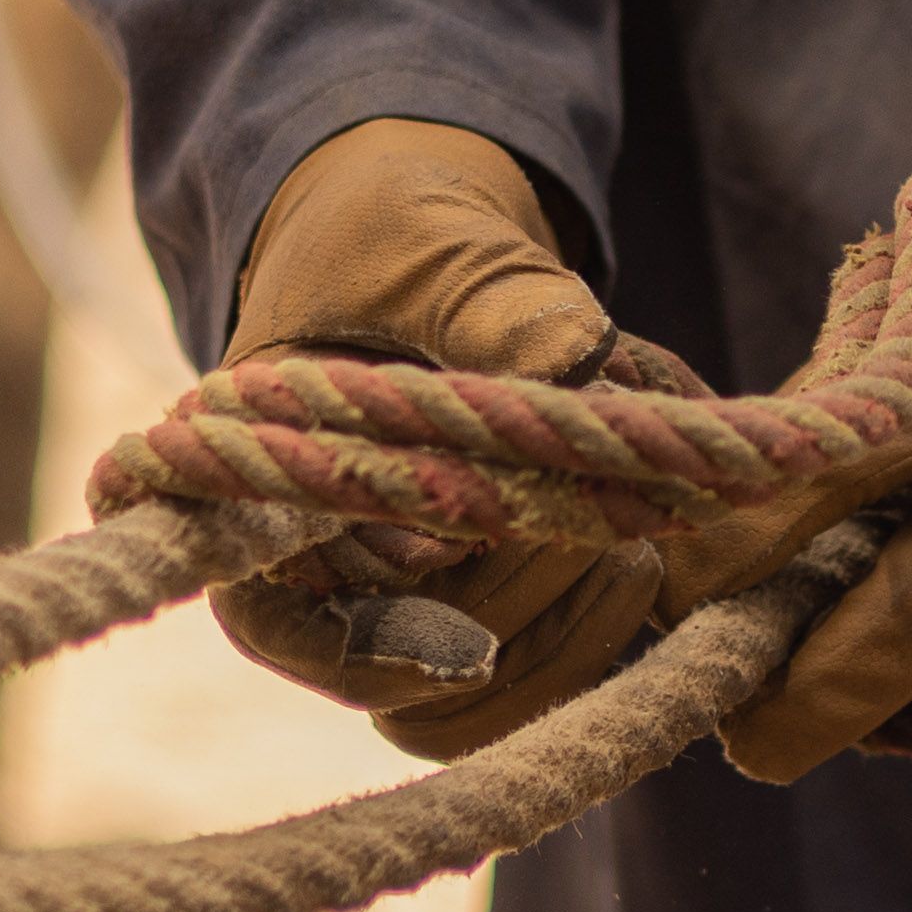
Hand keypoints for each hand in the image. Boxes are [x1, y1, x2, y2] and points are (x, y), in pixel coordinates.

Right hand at [209, 117, 671, 759]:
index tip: (474, 651)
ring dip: (573, 619)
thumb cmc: (393, 230)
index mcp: (259, 479)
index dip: (369, 650)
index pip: (275, 620)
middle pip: (407, 666)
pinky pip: (539, 661)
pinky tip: (652, 552)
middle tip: (606, 516)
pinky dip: (605, 619)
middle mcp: (322, 554)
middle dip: (519, 595)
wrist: (421, 231)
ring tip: (639, 538)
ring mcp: (405, 580)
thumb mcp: (432, 242)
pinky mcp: (486, 582)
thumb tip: (577, 357)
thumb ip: (490, 299)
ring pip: (482, 680)